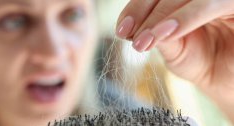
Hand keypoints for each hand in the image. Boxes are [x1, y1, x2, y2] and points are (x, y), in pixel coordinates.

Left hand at [116, 0, 233, 121]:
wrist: (228, 82)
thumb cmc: (200, 61)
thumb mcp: (172, 47)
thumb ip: (156, 32)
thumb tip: (133, 26)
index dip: (137, 6)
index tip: (123, 28)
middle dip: (145, 10)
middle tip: (131, 34)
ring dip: (162, 14)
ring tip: (146, 39)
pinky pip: (212, 3)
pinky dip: (187, 17)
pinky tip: (169, 33)